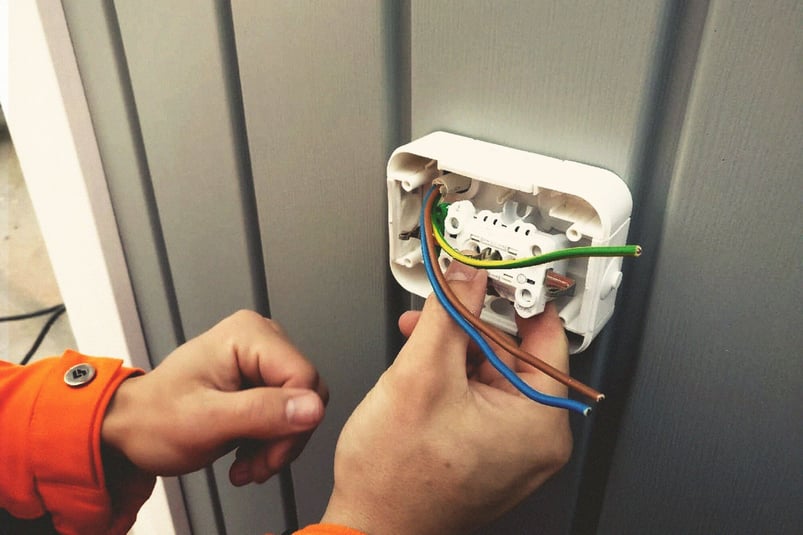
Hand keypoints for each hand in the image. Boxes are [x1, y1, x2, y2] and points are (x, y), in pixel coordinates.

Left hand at [101, 310, 327, 485]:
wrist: (131, 429)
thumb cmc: (153, 420)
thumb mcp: (206, 421)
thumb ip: (262, 412)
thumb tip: (313, 408)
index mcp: (248, 335)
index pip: (304, 378)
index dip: (294, 423)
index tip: (267, 454)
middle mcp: (261, 339)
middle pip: (306, 394)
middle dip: (284, 438)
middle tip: (254, 464)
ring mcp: (262, 359)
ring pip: (302, 407)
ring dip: (277, 445)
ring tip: (246, 464)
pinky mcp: (262, 379)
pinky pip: (289, 412)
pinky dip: (272, 441)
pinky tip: (247, 454)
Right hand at [321, 262, 571, 533]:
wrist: (368, 525)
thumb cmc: (394, 478)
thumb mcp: (421, 373)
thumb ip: (448, 313)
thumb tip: (466, 277)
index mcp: (540, 425)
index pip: (546, 337)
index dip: (514, 298)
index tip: (496, 273)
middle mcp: (536, 441)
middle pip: (512, 355)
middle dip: (468, 326)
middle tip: (440, 306)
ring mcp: (511, 451)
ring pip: (489, 375)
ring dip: (453, 350)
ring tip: (417, 340)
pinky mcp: (488, 454)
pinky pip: (478, 400)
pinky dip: (450, 378)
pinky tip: (421, 368)